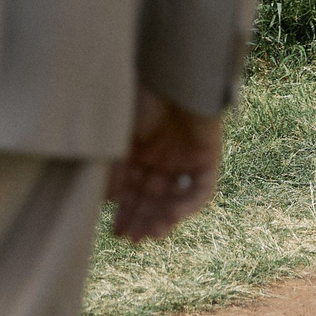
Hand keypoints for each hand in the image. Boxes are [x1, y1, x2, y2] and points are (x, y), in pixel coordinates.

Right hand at [107, 88, 222, 240]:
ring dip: (163, 218)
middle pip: (153, 198)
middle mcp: (163, 158)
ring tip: (150, 235)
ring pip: (175, 198)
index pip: (133, 190)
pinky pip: (200, 190)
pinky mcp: (208, 158)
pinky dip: (187, 205)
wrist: (175, 76)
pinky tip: (172, 217)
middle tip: (130, 240)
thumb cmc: (143, 98)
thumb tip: (107, 201)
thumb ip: (115, 169)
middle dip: (141, 219)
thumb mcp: (121, 138)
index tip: (115, 231)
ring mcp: (186, 159)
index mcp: (140, 151)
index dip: (125, 212)